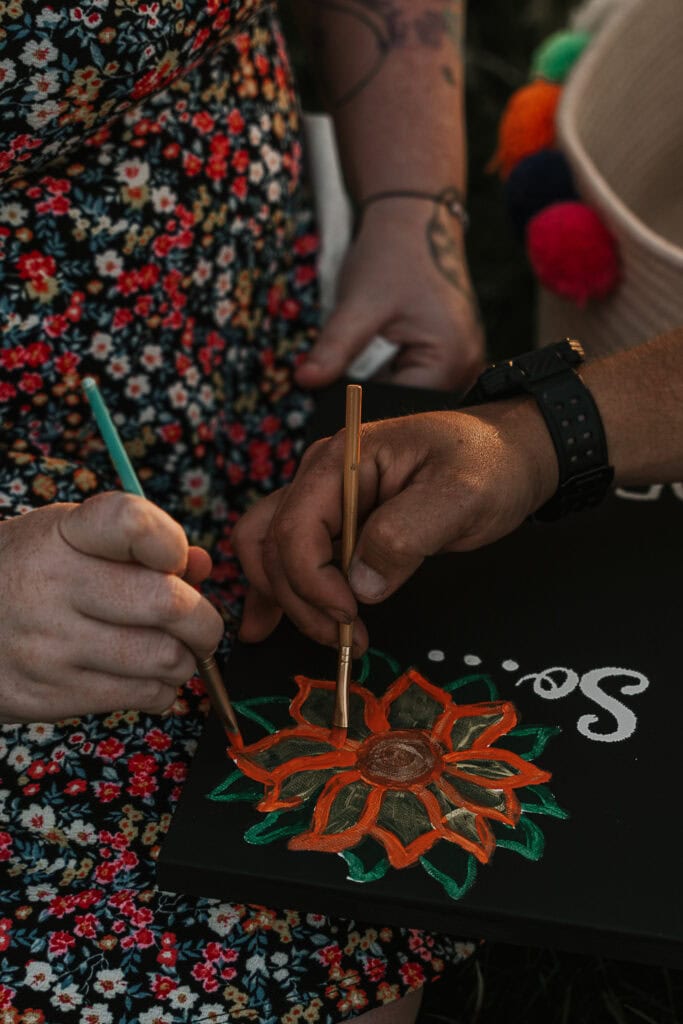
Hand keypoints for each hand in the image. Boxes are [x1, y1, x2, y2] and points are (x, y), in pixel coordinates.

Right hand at [0, 492, 224, 722]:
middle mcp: (50, 586)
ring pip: (162, 658)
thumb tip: (201, 567)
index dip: (171, 544)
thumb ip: (140, 546)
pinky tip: (145, 678)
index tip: (174, 561)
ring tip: (172, 654)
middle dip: (204, 620)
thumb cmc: (27, 573)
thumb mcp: (70, 538)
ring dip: (185, 661)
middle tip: (201, 627)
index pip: (134, 524)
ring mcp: (46, 645)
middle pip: (168, 604)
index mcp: (60, 533)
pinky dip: (160, 690)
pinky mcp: (45, 695)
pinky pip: (139, 696)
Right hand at [234, 400, 557, 652]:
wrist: (513, 453)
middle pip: (271, 543)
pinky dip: (281, 589)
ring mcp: (326, 498)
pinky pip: (291, 553)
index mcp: (343, 460)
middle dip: (296, 599)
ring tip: (311, 637)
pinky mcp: (337, 521)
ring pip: (270, 550)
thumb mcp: (460, 497)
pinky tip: (271, 622)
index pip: (295, 529)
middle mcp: (322, 476)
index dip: (312, 582)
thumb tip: (360, 586)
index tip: (351, 616)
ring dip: (280, 597)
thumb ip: (405, 536)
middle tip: (343, 639)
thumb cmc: (490, 465)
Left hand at [295, 197, 484, 391]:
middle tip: (335, 389)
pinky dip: (390, 379)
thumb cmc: (392, 254)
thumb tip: (304, 382)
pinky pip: (417, 383)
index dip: (362, 409)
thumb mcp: (358, 303)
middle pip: (408, 407)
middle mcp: (466, 368)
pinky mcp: (450, 359)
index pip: (400, 407)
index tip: (328, 404)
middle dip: (371, 402)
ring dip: (380, 392)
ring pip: (411, 399)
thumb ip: (333, 348)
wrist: (415, 221)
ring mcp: (462, 364)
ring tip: (355, 372)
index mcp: (451, 360)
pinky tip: (374, 364)